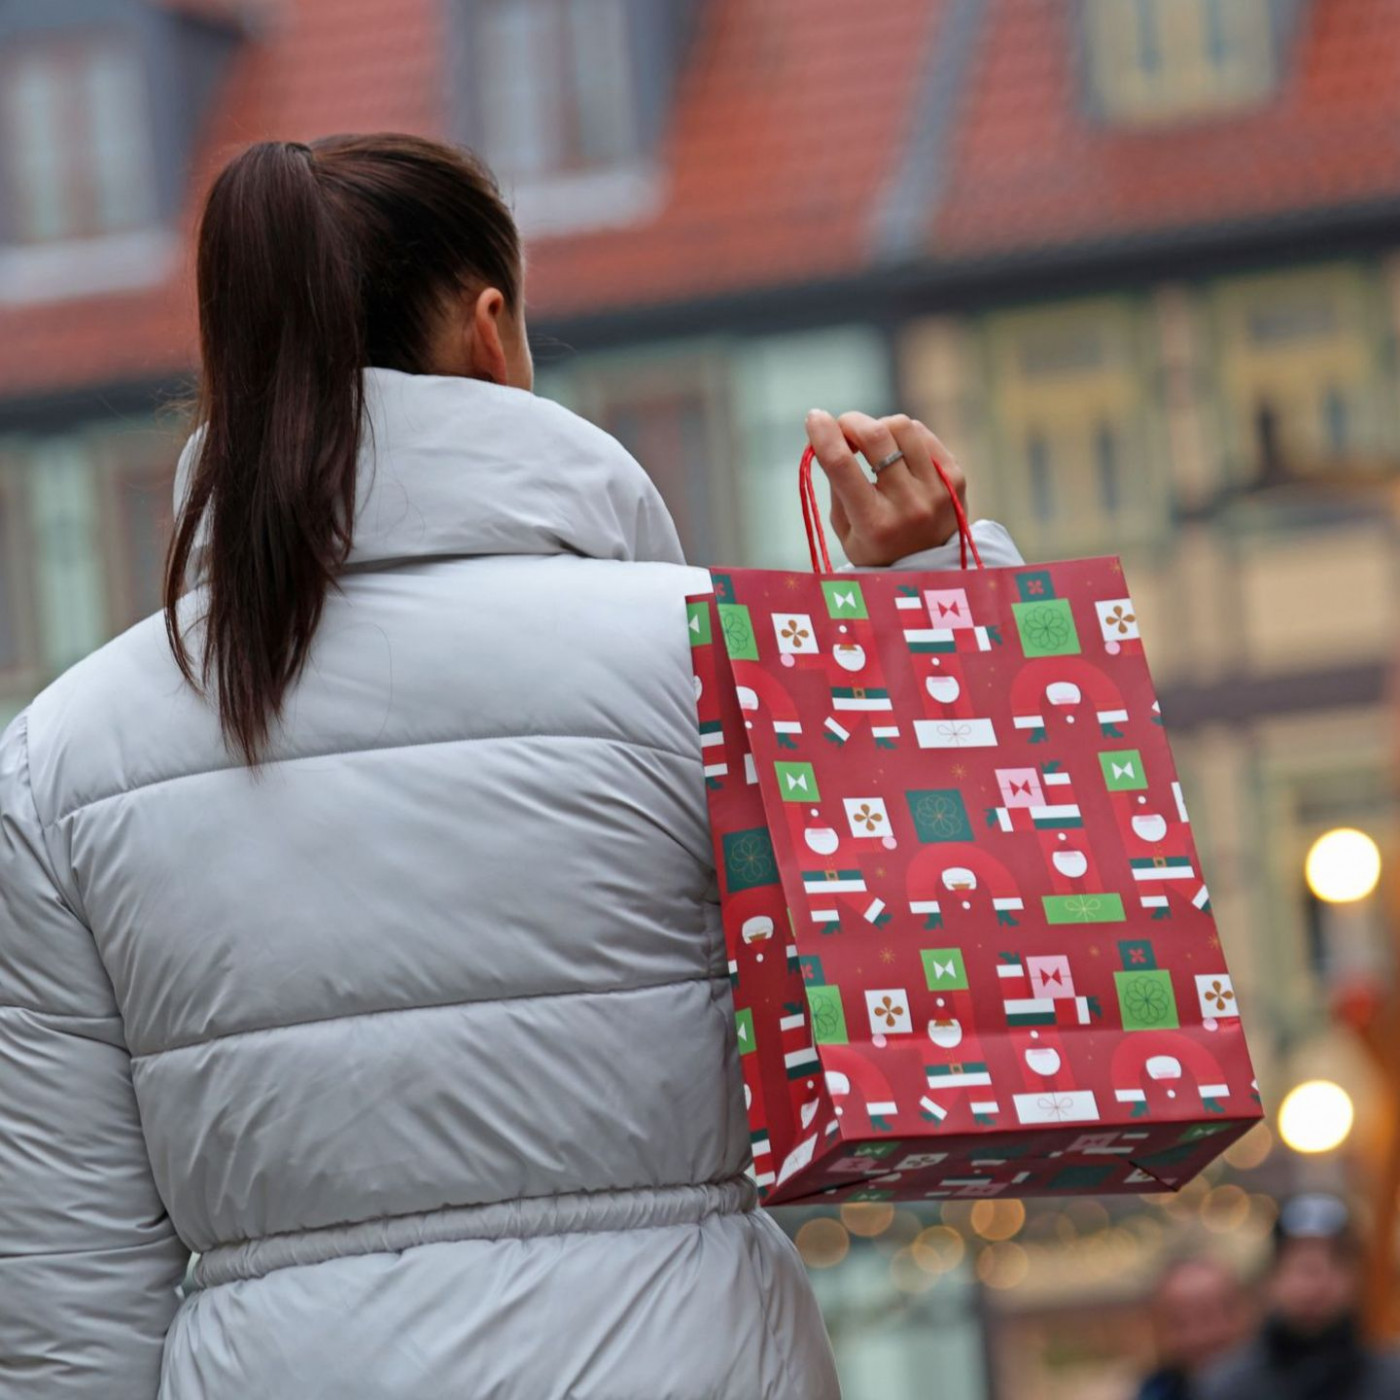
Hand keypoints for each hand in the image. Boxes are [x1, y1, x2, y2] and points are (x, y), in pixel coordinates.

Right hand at [804, 409, 967, 566]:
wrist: (931, 568)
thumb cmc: (877, 548)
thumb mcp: (846, 530)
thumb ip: (836, 486)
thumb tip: (828, 436)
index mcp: (874, 525)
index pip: (842, 466)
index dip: (824, 435)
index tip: (814, 418)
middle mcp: (908, 506)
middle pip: (876, 437)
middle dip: (851, 422)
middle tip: (842, 428)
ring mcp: (936, 490)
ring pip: (902, 426)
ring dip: (878, 426)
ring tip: (872, 443)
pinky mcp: (955, 477)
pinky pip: (922, 433)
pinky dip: (901, 434)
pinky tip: (895, 450)